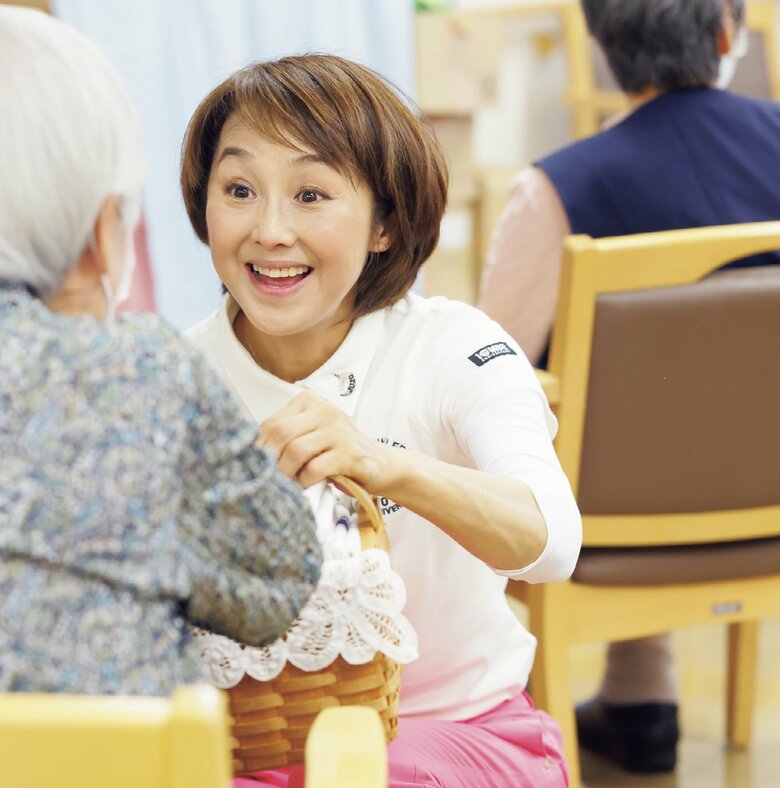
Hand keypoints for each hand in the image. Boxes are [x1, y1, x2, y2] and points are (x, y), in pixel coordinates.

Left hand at [257, 390, 398, 491]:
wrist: (381, 465)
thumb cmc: (339, 453)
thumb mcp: (311, 437)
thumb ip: (286, 438)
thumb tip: (249, 456)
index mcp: (309, 402)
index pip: (271, 423)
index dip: (258, 448)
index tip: (254, 468)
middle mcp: (324, 409)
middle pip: (280, 433)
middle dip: (270, 462)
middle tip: (267, 481)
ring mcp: (339, 429)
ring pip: (295, 450)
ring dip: (287, 474)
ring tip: (288, 486)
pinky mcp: (350, 452)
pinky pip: (315, 468)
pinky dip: (305, 482)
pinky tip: (307, 486)